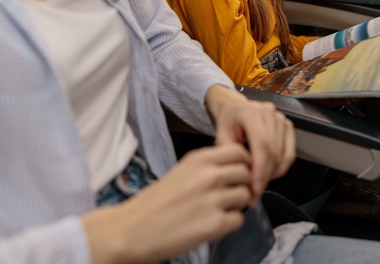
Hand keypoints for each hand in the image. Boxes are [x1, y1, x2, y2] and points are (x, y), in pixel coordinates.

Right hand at [82, 144, 252, 263]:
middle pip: (247, 173)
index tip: (236, 173)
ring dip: (236, 205)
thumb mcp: (181, 171)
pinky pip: (239, 220)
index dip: (242, 163)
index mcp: (198, 159)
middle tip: (229, 195)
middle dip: (242, 184)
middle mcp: (208, 176)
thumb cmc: (154, 203)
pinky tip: (213, 224)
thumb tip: (234, 170)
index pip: (239, 151)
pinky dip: (230, 223)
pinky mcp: (214, 225)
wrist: (132, 229)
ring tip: (218, 210)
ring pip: (245, 196)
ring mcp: (213, 200)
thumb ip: (207, 167)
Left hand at [205, 85, 295, 202]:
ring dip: (272, 174)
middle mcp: (268, 112)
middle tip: (255, 193)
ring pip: (282, 154)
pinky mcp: (287, 126)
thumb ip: (229, 153)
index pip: (261, 143)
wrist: (236, 108)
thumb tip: (240, 175)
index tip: (255, 187)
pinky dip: (281, 167)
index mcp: (250, 112)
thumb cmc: (228, 121)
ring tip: (259, 184)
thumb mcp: (220, 134)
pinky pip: (290, 154)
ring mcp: (280, 119)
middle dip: (265, 176)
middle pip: (273, 151)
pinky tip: (269, 174)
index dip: (260, 168)